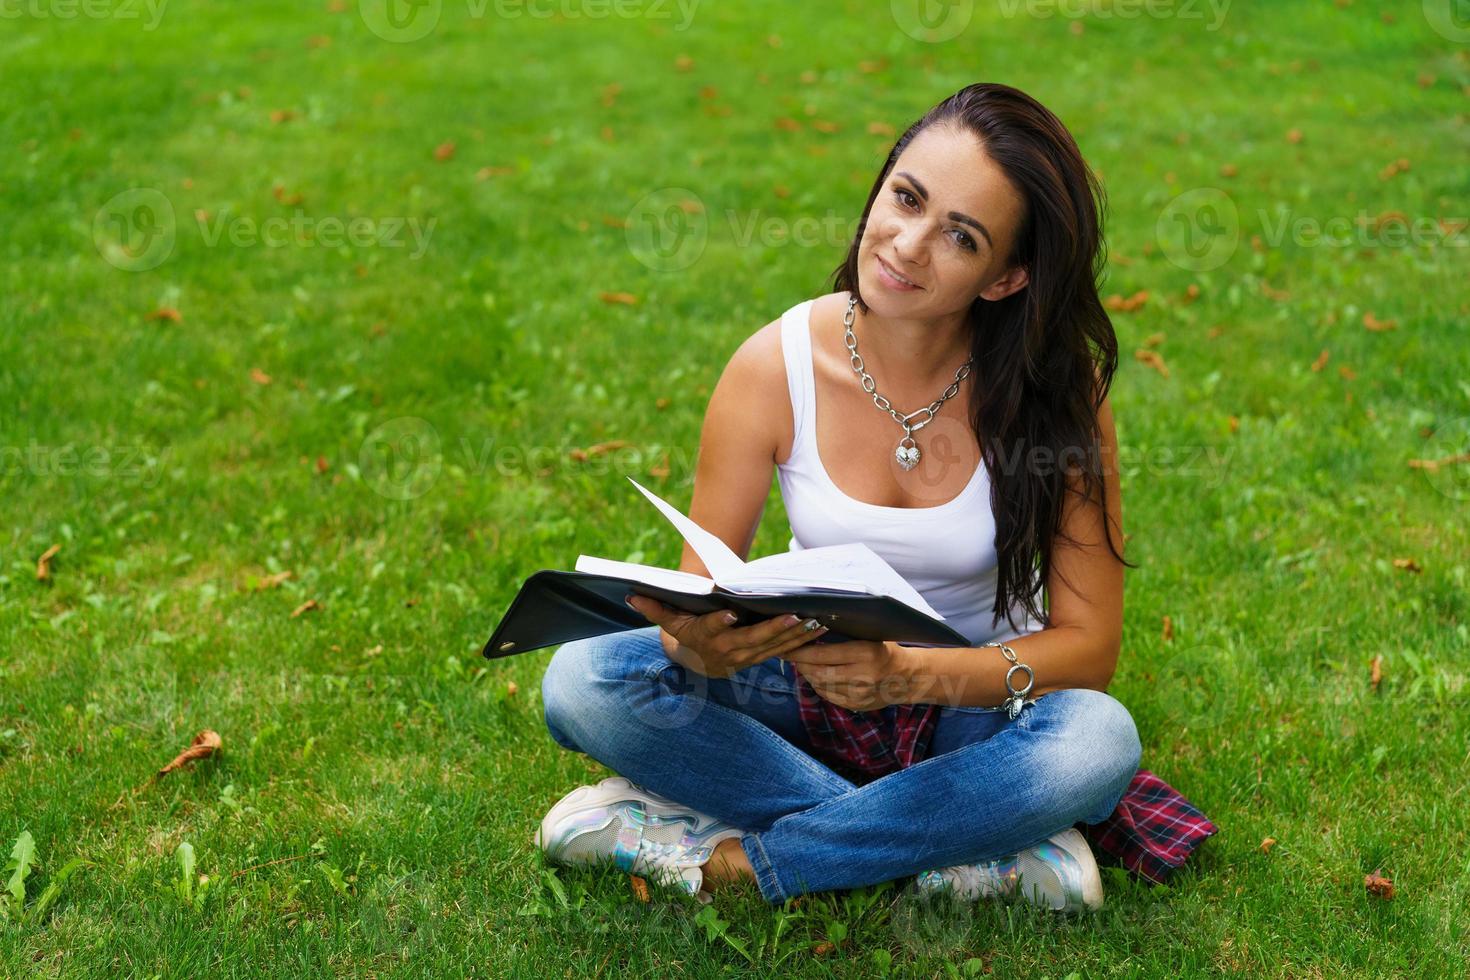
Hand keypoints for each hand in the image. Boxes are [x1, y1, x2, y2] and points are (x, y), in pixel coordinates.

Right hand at [625, 594, 828, 678]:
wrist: (703, 664)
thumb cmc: (689, 633)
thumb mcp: (671, 623)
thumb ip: (655, 609)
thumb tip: (632, 594)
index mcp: (707, 636)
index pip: (713, 628)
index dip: (720, 622)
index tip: (729, 613)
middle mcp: (730, 649)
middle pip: (754, 639)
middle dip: (775, 628)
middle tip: (792, 615)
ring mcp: (751, 655)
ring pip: (775, 645)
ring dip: (797, 635)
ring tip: (816, 620)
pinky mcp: (765, 656)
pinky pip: (786, 650)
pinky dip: (804, 641)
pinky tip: (822, 629)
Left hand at [778, 639, 913, 711]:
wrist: (907, 677)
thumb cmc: (885, 649)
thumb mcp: (870, 636)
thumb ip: (845, 636)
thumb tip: (811, 629)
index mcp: (866, 654)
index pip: (824, 654)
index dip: (802, 650)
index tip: (787, 645)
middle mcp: (862, 676)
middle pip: (818, 672)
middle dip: (800, 663)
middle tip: (789, 653)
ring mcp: (859, 695)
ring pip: (820, 685)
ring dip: (807, 673)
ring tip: (802, 662)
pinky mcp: (856, 706)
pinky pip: (828, 695)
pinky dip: (818, 684)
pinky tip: (816, 674)